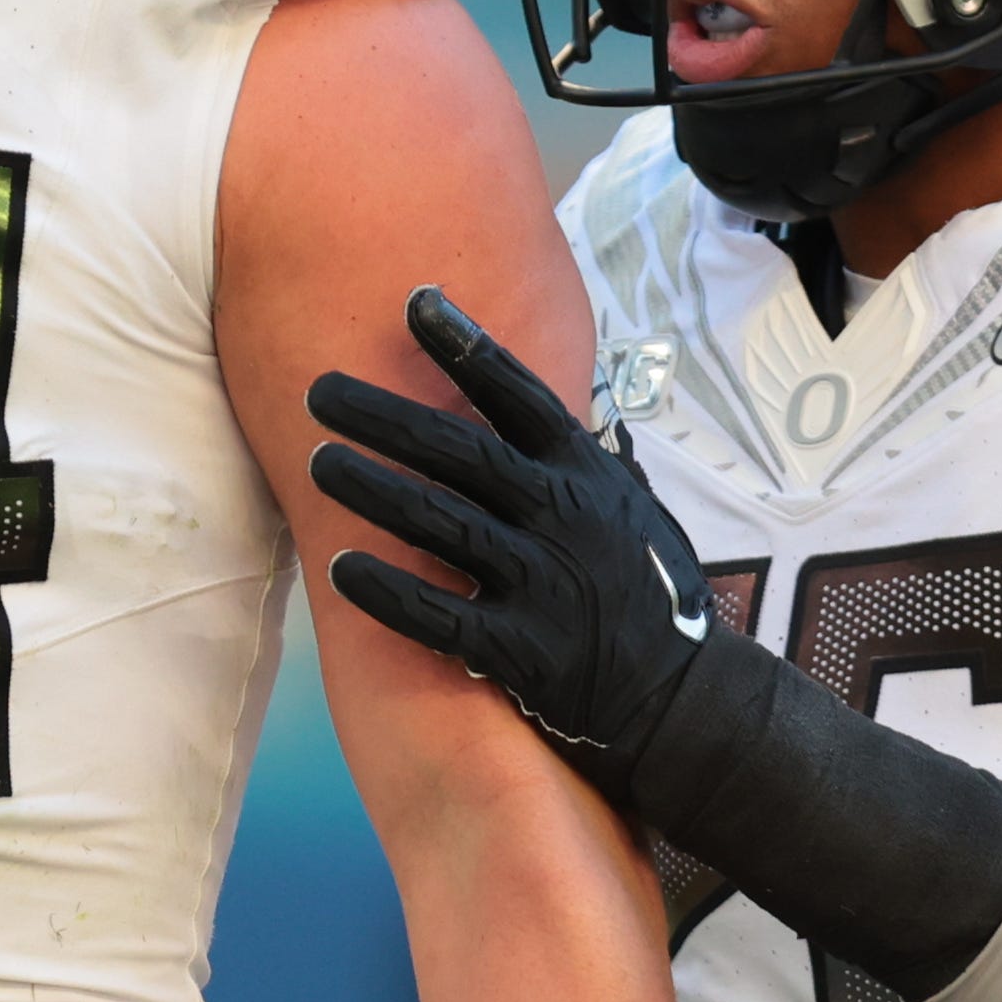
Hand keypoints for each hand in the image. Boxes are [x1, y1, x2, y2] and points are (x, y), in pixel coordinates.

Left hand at [306, 288, 719, 795]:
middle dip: (385, 416)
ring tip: (318, 461)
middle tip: (320, 390)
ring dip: (374, 489)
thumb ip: (569, 461)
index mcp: (585, 474)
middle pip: (461, 452)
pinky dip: (389, 593)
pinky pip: (441, 617)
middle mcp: (564, 518)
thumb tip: (520, 401)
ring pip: (442, 524)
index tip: (415, 301)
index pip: (520, 395)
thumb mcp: (624, 508)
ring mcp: (545, 584)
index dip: (467, 346)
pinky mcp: (524, 654)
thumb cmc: (642, 593)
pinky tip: (341, 569)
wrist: (683, 699)